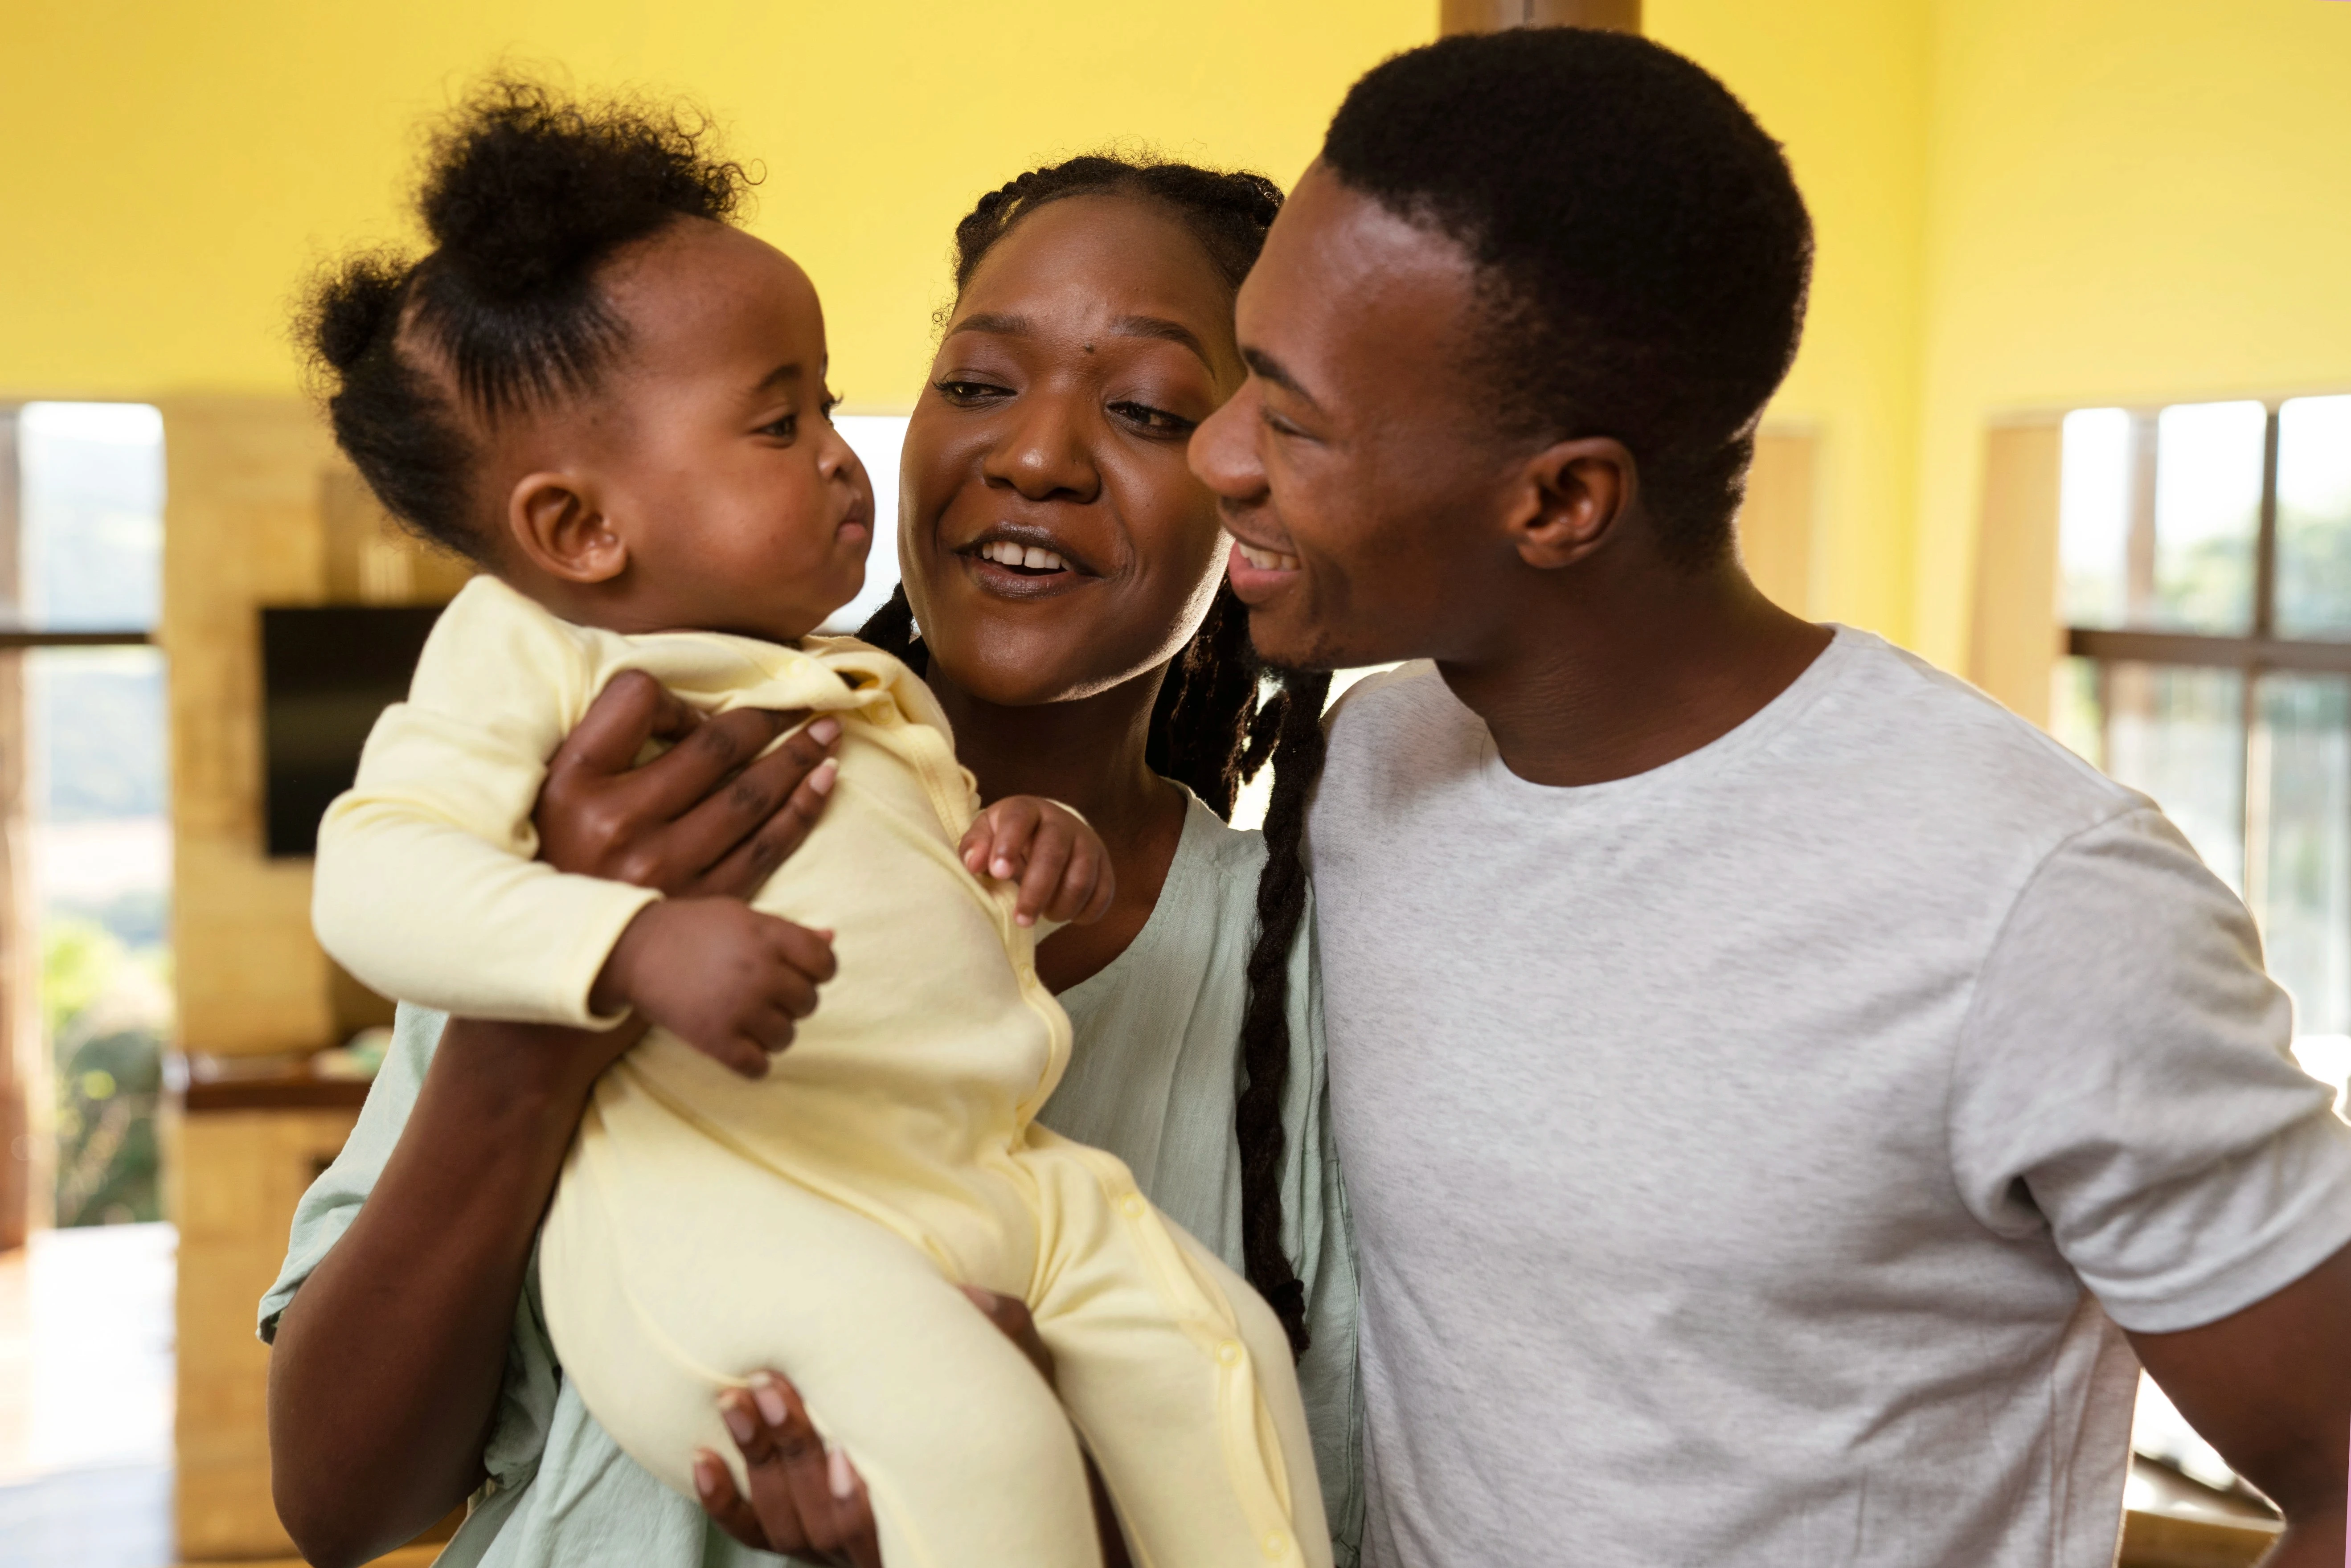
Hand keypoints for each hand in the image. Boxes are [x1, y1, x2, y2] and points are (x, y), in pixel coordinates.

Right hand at [536, 670, 840, 897]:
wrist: (566, 949)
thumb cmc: (562, 853)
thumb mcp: (557, 787)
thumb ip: (607, 739)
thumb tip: (691, 713)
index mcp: (575, 783)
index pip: (636, 701)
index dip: (676, 694)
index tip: (702, 707)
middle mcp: (619, 824)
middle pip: (713, 750)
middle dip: (768, 720)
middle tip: (807, 703)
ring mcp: (666, 869)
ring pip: (750, 798)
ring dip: (798, 760)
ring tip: (827, 736)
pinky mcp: (703, 903)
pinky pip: (767, 849)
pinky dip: (802, 810)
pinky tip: (824, 783)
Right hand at [592, 898, 836, 1076]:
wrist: (634, 950)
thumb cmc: (694, 930)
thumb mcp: (743, 916)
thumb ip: (789, 931)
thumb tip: (832, 938)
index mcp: (770, 936)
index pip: (826, 963)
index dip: (818, 971)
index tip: (797, 973)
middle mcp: (760, 972)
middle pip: (808, 1003)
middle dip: (791, 1001)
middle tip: (762, 995)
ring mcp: (739, 1008)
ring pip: (786, 1037)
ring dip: (772, 1033)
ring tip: (747, 1019)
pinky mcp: (715, 1040)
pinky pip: (758, 1067)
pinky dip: (754, 1062)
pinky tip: (740, 1047)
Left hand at [693, 1290, 1101, 1567]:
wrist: (1010, 1511)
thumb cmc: (1025, 1444)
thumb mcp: (1030, 1387)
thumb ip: (1005, 1339)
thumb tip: (966, 1295)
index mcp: (931, 1515)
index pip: (878, 1530)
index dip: (851, 1500)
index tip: (838, 1450)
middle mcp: (884, 1548)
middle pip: (822, 1526)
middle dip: (789, 1456)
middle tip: (765, 1386)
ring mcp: (846, 1550)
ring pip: (789, 1531)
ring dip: (756, 1466)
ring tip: (735, 1401)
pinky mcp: (818, 1541)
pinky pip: (762, 1537)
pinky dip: (726, 1505)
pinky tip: (703, 1461)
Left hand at [958, 798, 1115, 928]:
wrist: (1050, 831)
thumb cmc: (1010, 837)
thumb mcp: (986, 833)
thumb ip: (975, 846)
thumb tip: (974, 865)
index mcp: (1027, 810)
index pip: (1019, 820)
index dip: (1008, 845)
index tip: (998, 874)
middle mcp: (1062, 822)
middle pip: (1053, 854)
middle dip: (1036, 891)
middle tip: (1021, 919)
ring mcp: (1088, 843)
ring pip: (1081, 878)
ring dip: (1061, 906)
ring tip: (1044, 915)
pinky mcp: (1105, 865)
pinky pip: (1102, 893)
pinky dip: (1084, 912)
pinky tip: (1066, 915)